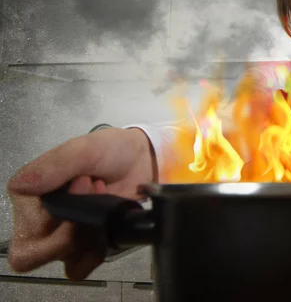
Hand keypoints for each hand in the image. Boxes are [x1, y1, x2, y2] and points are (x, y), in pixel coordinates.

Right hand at [7, 127, 155, 279]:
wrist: (142, 159)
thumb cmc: (111, 150)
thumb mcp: (84, 149)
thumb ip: (54, 165)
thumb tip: (23, 185)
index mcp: (30, 195)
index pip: (24, 231)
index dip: (54, 218)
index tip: (82, 185)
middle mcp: (41, 217)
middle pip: (35, 253)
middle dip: (68, 234)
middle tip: (91, 203)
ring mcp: (62, 232)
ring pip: (61, 259)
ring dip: (86, 238)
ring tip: (102, 206)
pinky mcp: (84, 242)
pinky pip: (80, 266)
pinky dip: (95, 252)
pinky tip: (106, 226)